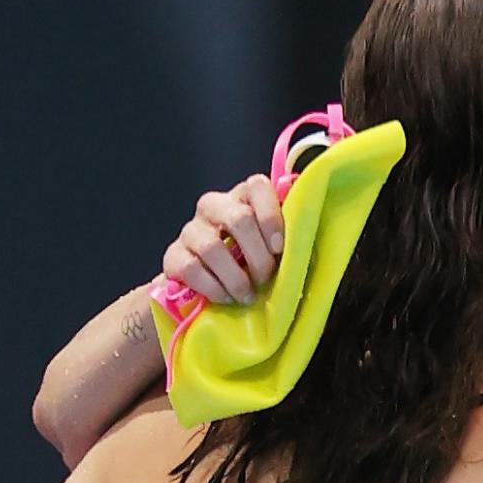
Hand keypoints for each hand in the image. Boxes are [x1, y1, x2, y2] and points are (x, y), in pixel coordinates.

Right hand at [160, 175, 284, 304]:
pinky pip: (190, 269)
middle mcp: (214, 205)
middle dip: (257, 254)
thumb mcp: (270, 241)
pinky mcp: (173, 254)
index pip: (257, 186)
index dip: (271, 216)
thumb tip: (308, 229)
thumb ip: (286, 230)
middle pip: (238, 218)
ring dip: (235, 277)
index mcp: (243, 195)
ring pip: (212, 247)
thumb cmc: (252, 257)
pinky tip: (226, 297)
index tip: (279, 248)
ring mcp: (191, 228)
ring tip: (248, 294)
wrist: (209, 280)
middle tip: (266, 277)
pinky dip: (213, 288)